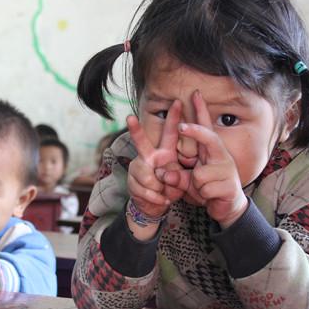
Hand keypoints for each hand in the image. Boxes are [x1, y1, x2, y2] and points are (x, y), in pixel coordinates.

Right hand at [126, 99, 189, 219]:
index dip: (174, 118)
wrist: (154, 206)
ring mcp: (138, 167)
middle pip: (140, 142)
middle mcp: (149, 156)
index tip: (178, 102)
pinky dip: (155, 198)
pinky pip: (144, 190)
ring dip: (159, 189)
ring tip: (164, 194)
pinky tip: (160, 200)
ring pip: (146, 176)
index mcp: (164, 153)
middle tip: (129, 117)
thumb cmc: (169, 189)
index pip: (169, 133)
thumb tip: (161, 174)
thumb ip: (176, 176)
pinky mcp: (131, 181)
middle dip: (135, 130)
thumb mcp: (180, 181)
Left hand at [175, 90, 247, 227]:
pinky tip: (211, 196)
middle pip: (210, 138)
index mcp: (211, 151)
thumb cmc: (207, 188)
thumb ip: (176, 177)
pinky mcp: (230, 185)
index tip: (194, 94)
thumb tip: (162, 174)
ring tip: (204, 189)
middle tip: (181, 126)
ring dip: (196, 186)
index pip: (207, 127)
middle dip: (195, 131)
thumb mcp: (188, 182)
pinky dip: (203, 195)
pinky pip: (205, 189)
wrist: (228, 207)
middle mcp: (221, 156)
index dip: (201, 111)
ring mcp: (227, 170)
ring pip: (200, 174)